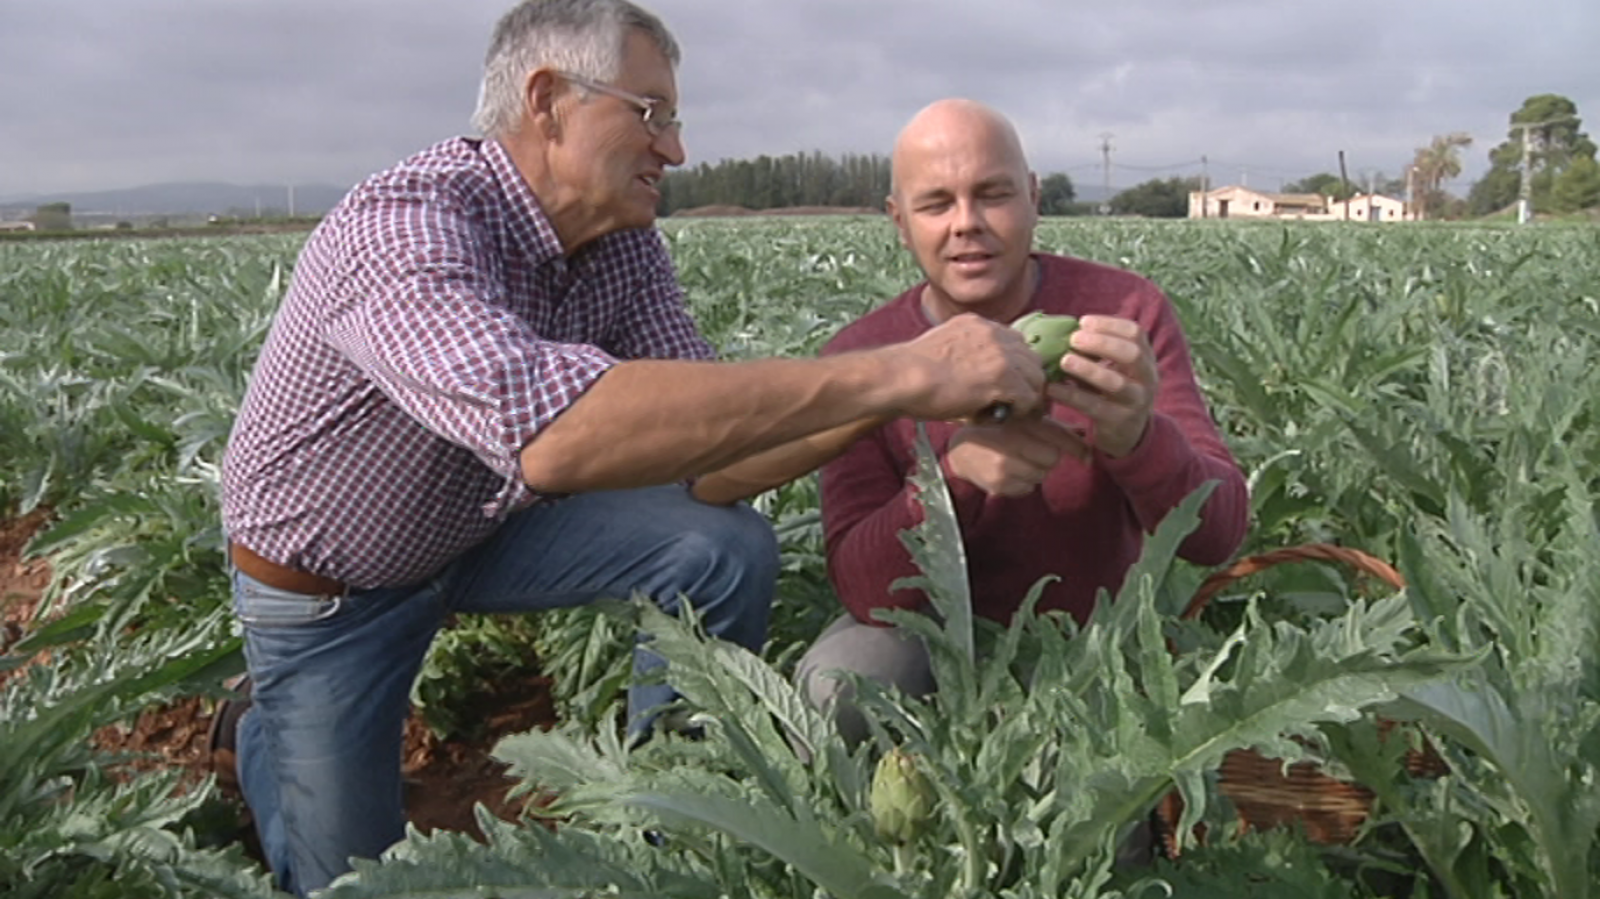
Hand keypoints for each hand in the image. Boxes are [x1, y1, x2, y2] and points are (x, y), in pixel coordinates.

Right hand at [889, 313, 1044, 421]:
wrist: (901, 378)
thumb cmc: (908, 373)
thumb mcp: (940, 348)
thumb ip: (962, 352)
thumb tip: (970, 373)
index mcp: (977, 324)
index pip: (1013, 342)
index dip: (1013, 365)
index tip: (1006, 382)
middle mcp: (993, 333)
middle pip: (1030, 358)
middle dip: (1024, 380)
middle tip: (1014, 401)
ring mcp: (1001, 354)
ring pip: (1035, 377)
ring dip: (1025, 396)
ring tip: (1009, 412)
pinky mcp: (1003, 378)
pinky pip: (1028, 397)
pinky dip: (1019, 410)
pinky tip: (1001, 417)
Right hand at [945, 412, 1089, 496]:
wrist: (961, 452)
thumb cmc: (998, 433)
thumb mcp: (1023, 423)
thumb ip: (1054, 428)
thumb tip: (1084, 432)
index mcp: (1019, 425)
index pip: (1057, 439)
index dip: (1075, 448)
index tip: (1087, 456)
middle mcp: (1012, 445)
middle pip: (1052, 459)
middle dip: (1048, 458)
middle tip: (1034, 453)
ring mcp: (1005, 467)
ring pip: (1041, 476)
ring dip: (1036, 471)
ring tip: (1019, 462)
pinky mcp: (999, 485)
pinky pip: (1027, 489)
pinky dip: (1023, 483)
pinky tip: (1010, 473)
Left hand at [1045, 315, 1156, 457]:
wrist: (1127, 435)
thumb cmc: (1113, 393)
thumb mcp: (1115, 369)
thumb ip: (1097, 351)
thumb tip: (1064, 330)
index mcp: (1145, 359)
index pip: (1136, 333)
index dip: (1110, 324)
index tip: (1083, 322)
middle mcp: (1147, 378)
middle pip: (1132, 354)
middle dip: (1102, 343)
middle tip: (1074, 339)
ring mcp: (1135, 401)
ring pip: (1115, 382)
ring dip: (1088, 369)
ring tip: (1065, 360)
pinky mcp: (1119, 422)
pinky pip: (1094, 406)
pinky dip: (1071, 395)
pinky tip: (1053, 388)